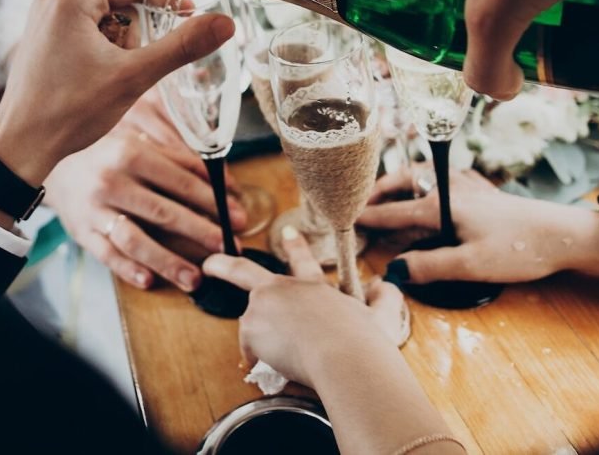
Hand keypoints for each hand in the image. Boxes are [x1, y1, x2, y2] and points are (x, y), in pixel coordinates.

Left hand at [0, 0, 233, 185]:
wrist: (21, 146)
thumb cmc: (70, 110)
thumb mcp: (135, 76)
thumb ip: (182, 46)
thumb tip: (224, 23)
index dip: (170, 1)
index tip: (193, 19)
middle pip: (121, 2)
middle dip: (137, 36)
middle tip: (132, 68)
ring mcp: (44, 18)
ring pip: (106, 20)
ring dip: (120, 48)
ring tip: (108, 79)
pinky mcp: (42, 38)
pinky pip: (86, 33)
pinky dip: (103, 53)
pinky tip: (96, 81)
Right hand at [45, 127, 246, 290]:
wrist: (54, 166)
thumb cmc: (109, 156)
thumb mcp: (142, 146)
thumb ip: (180, 161)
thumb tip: (225, 182)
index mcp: (132, 154)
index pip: (182, 182)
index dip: (214, 202)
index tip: (239, 217)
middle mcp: (113, 181)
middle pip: (164, 213)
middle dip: (202, 233)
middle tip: (229, 249)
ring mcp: (95, 209)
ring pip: (136, 240)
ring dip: (168, 261)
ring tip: (195, 278)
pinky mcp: (82, 232)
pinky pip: (107, 255)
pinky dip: (128, 269)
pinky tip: (150, 281)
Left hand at [203, 230, 405, 386]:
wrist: (346, 356)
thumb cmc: (365, 341)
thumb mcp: (382, 316)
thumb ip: (385, 298)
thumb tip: (387, 284)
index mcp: (314, 287)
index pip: (303, 261)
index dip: (294, 246)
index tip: (288, 233)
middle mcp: (285, 289)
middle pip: (245, 272)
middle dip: (224, 266)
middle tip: (211, 264)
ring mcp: (265, 304)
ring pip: (253, 325)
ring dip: (261, 342)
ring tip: (285, 356)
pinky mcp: (252, 324)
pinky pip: (250, 350)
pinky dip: (259, 360)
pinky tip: (277, 366)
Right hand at [359, 169, 596, 283]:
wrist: (563, 234)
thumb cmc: (518, 249)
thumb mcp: (471, 266)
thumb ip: (430, 266)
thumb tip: (395, 271)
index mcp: (442, 205)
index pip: (394, 211)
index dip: (369, 216)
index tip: (346, 219)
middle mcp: (450, 189)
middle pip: (404, 182)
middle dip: (380, 191)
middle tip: (362, 203)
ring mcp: (467, 187)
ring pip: (423, 179)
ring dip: (401, 188)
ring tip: (387, 201)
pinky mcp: (481, 193)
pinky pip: (442, 183)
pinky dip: (424, 188)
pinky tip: (428, 200)